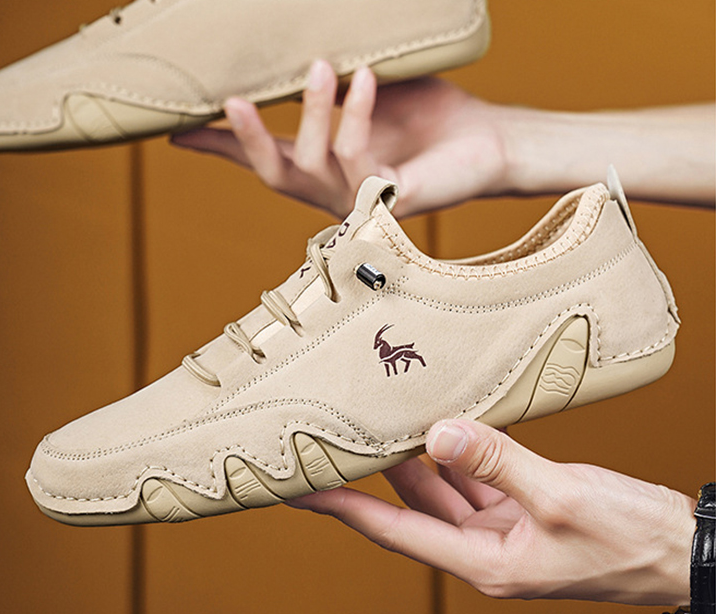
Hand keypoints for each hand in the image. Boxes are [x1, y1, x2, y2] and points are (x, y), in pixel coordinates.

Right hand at [171, 61, 507, 217]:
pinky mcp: (390, 201)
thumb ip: (331, 78)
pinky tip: (365, 77)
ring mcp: (359, 200)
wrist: (487, 139)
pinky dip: (358, 115)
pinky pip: (359, 159)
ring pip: (312, 166)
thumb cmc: (429, 114)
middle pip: (273, 175)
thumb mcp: (369, 88)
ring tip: (318, 65)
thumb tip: (297, 41)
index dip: (219, 144)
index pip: (263, 156)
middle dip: (245, 141)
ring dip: (311, 113)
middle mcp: (332, 189)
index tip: (174, 128)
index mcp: (322, 164)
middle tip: (228, 101)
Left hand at [289, 419, 694, 604]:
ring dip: (417, 454)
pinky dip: (459, 450)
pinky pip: (476, 476)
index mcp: (484, 562)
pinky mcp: (523, 509)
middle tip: (337, 434)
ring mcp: (504, 528)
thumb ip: (497, 463)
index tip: (300, 488)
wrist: (682, 551)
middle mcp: (485, 548)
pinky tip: (444, 422)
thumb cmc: (630, 542)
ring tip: (382, 417)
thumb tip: (438, 434)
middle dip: (376, 470)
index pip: (394, 531)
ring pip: (443, 486)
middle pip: (413, 504)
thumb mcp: (560, 499)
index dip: (344, 506)